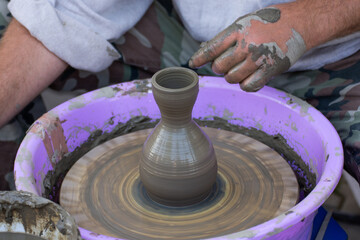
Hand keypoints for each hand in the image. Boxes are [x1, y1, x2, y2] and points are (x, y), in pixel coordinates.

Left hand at [189, 6, 305, 91]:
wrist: (298, 23)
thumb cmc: (266, 23)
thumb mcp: (244, 23)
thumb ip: (226, 38)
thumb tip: (204, 51)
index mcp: (238, 30)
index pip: (211, 48)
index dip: (199, 58)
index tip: (193, 64)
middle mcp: (247, 44)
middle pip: (219, 67)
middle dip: (219, 68)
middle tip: (226, 64)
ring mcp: (259, 58)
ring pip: (232, 78)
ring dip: (232, 77)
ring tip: (240, 69)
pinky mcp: (270, 69)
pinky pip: (249, 86)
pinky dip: (245, 85)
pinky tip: (249, 78)